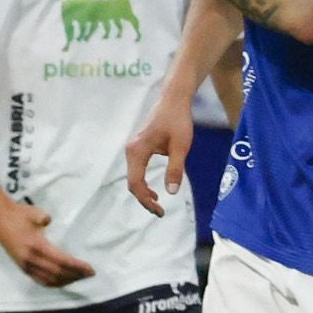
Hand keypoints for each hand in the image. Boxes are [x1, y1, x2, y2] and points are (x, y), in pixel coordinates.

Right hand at [0, 198, 94, 287]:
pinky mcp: (23, 268)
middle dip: (76, 275)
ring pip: (49, 281)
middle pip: (58, 273)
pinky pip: (40, 281)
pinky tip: (63, 281)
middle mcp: (31, 260)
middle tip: (89, 274)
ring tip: (79, 278)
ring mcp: (26, 266)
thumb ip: (42, 217)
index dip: (77, 267)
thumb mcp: (33, 212)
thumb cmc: (19, 215)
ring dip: (66, 281)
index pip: (61, 261)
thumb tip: (49, 220)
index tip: (90, 269)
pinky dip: (54, 283)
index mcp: (36, 246)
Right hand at [125, 88, 194, 215]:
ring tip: (157, 204)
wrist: (173, 100)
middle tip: (160, 212)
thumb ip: (175, 169)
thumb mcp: (181, 146)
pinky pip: (136, 171)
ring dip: (143, 192)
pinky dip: (143, 183)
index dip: (146, 200)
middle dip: (144, 199)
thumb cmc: (178, 121)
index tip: (160, 211)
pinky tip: (154, 191)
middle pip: (132, 182)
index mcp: (138, 151)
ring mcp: (133, 149)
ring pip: (133, 177)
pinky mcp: (138, 148)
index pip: (136, 183)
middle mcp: (131, 151)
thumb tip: (170, 192)